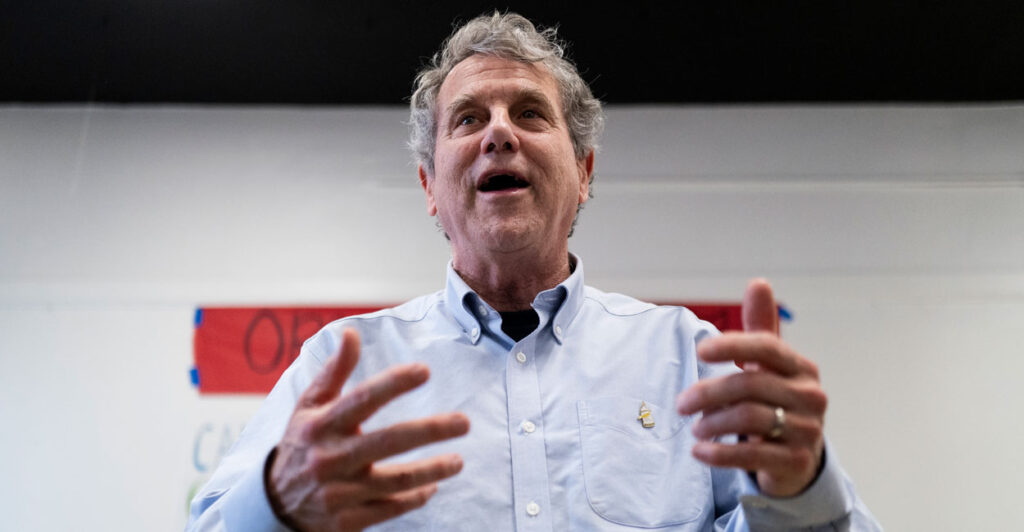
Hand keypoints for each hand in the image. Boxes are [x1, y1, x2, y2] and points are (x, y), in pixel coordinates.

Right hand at [267, 328, 469, 530]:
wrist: (275, 506)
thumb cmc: (302, 445)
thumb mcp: (308, 407)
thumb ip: (334, 372)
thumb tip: (351, 332)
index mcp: (321, 425)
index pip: (362, 399)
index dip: (393, 383)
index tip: (424, 371)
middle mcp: (330, 458)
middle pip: (388, 441)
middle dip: (431, 430)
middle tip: (464, 422)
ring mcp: (339, 492)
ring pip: (396, 480)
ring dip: (433, 470)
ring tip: (457, 460)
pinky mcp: (347, 521)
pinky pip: (391, 508)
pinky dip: (416, 497)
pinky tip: (433, 485)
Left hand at [676, 279, 825, 496]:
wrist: (798, 457)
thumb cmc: (777, 402)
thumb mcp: (769, 366)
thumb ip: (761, 327)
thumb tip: (759, 283)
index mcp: (801, 368)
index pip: (767, 347)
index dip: (733, 345)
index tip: (700, 350)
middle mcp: (810, 396)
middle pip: (750, 384)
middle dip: (708, 392)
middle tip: (681, 404)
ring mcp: (807, 430)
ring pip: (749, 418)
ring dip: (712, 423)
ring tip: (694, 428)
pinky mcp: (797, 462)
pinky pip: (753, 455)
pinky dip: (720, 454)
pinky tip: (699, 452)